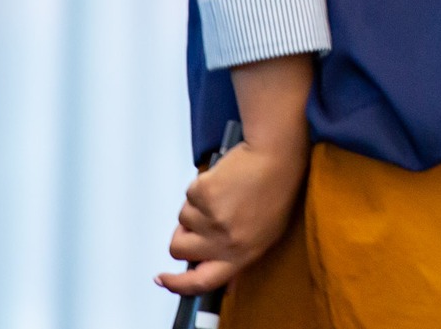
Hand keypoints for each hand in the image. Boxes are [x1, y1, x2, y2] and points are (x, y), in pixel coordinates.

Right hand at [155, 138, 306, 296]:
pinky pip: (188, 196)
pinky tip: (223, 181)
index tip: (162, 279)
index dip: (177, 285)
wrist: (278, 155)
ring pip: (182, 219)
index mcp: (243, 255)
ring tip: (225, 194)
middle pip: (179, 249)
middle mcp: (225, 241)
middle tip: (201, 219)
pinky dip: (201, 188)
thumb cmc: (275, 192)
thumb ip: (239, 257)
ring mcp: (212, 218)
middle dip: (182, 236)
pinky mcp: (203, 194)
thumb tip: (220, 280)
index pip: (202, 282)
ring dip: (197, 208)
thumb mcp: (267, 234)